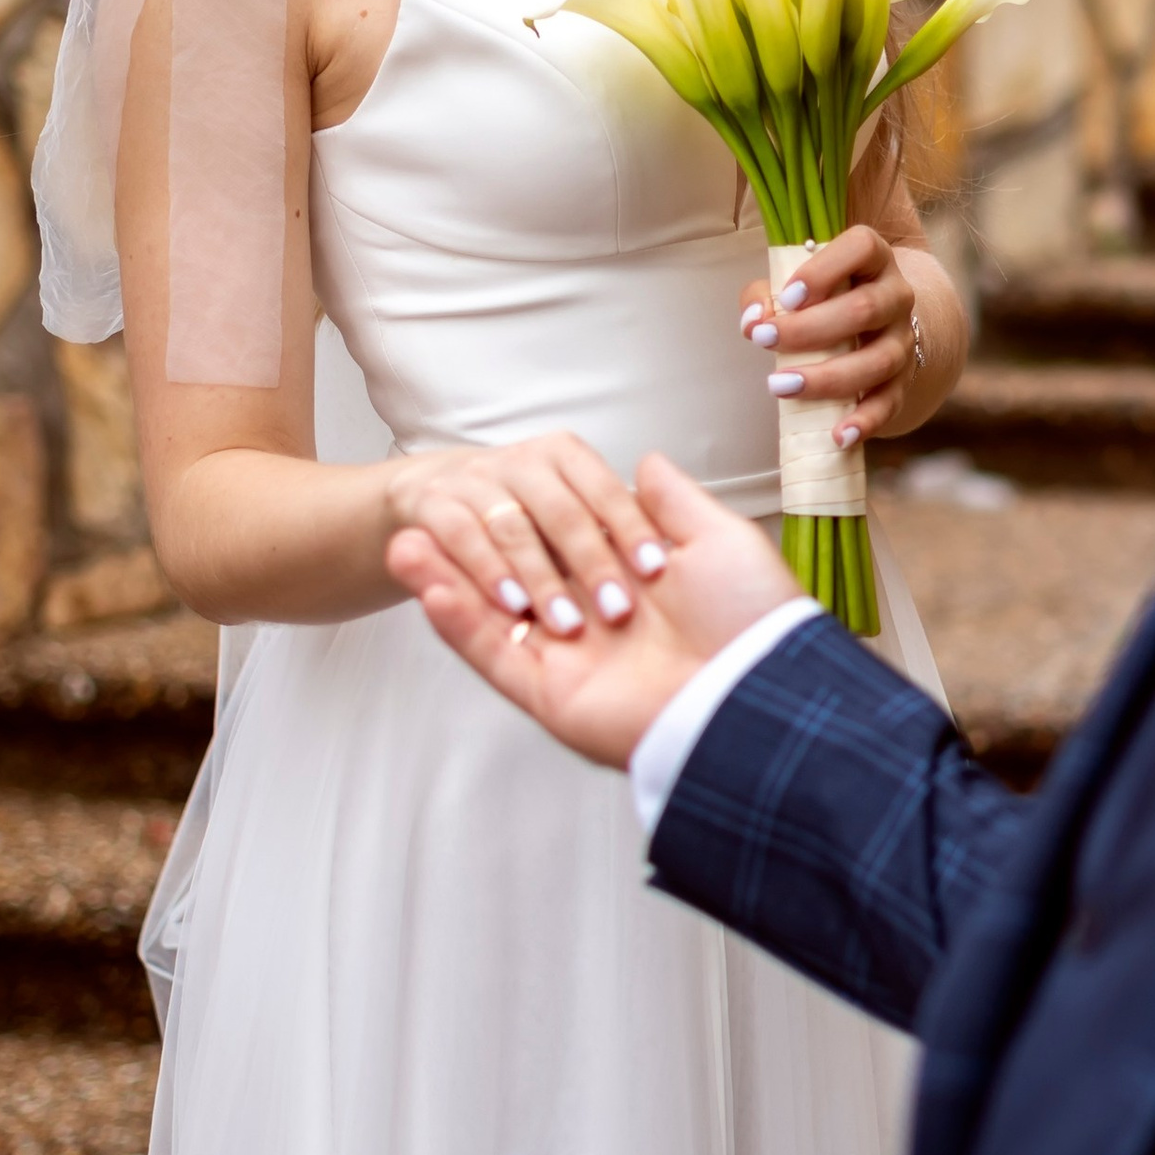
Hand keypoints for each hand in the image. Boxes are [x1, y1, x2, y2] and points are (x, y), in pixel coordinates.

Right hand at [386, 452, 801, 767]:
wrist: (753, 694)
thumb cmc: (750, 620)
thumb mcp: (718, 543)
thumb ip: (672, 502)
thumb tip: (645, 460)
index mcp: (632, 586)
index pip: (564, 544)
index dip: (529, 518)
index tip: (494, 486)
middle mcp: (596, 622)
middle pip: (518, 579)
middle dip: (474, 550)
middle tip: (429, 518)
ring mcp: (569, 660)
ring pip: (492, 614)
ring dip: (446, 580)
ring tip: (402, 543)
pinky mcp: (549, 694)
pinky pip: (493, 655)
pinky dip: (458, 619)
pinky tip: (425, 585)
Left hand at [741, 224, 920, 449]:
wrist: (877, 325)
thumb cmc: (824, 298)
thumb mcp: (795, 286)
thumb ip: (766, 295)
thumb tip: (752, 322)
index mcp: (872, 259)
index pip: (862, 248)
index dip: (825, 270)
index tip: (788, 296)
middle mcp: (896, 295)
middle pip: (864, 309)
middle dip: (810, 329)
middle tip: (764, 341)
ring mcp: (903, 339)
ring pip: (878, 359)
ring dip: (828, 377)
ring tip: (781, 386)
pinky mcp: (903, 380)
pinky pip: (890, 402)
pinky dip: (865, 421)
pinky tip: (837, 435)